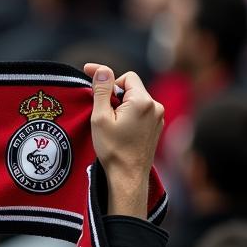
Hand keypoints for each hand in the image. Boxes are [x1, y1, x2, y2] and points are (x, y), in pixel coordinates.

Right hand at [83, 63, 163, 218]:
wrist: (128, 176)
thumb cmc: (113, 148)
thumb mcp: (100, 117)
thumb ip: (102, 90)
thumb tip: (102, 70)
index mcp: (143, 101)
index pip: (126, 77)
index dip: (107, 77)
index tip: (87, 72)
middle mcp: (156, 106)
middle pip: (131, 88)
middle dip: (114, 94)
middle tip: (100, 110)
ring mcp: (159, 118)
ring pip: (136, 100)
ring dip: (121, 104)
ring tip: (109, 122)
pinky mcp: (157, 127)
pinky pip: (141, 112)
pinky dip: (129, 114)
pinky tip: (119, 129)